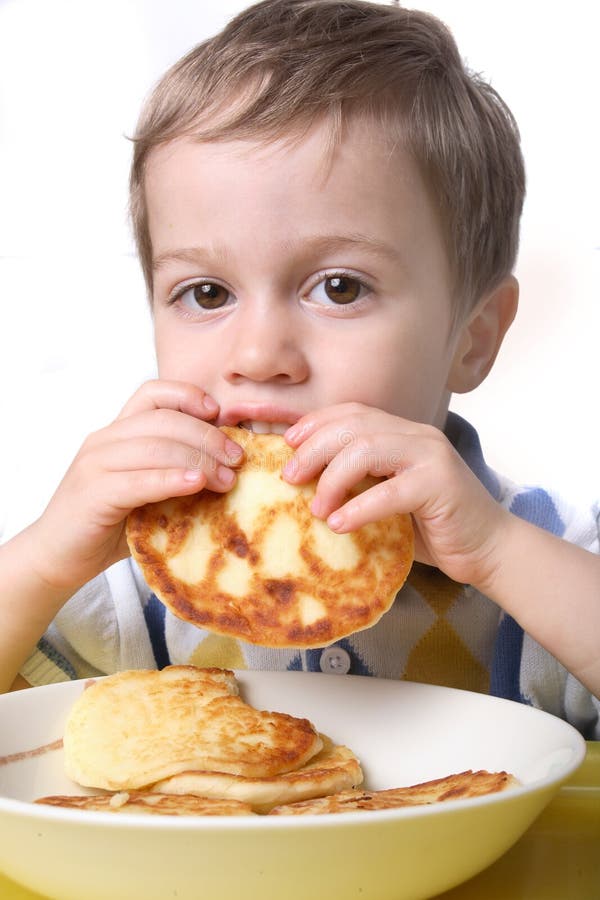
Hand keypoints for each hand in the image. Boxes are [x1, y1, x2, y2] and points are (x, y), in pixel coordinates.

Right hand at [28, 380, 242, 592]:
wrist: (57, 558)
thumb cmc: (107, 526)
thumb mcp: (145, 491)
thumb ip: (173, 472)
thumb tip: (227, 468)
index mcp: (116, 433)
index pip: (152, 394)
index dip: (188, 396)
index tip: (218, 414)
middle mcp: (104, 441)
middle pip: (165, 421)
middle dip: (208, 437)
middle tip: (237, 458)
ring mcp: (95, 465)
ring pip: (156, 447)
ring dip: (199, 460)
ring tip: (227, 478)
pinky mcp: (93, 494)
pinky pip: (139, 480)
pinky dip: (172, 480)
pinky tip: (198, 485)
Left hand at [283, 403, 509, 586]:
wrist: (489, 550)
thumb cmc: (433, 527)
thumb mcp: (389, 496)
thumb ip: (359, 481)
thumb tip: (304, 483)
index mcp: (405, 433)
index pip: (353, 412)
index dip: (316, 422)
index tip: (287, 443)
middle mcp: (418, 436)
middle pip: (354, 427)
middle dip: (314, 449)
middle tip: (290, 478)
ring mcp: (432, 457)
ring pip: (367, 450)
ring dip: (332, 479)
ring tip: (316, 509)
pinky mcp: (441, 486)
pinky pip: (389, 491)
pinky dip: (358, 508)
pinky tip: (338, 525)